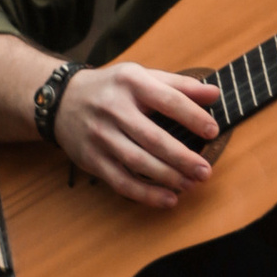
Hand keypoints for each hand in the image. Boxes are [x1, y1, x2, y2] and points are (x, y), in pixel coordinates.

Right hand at [56, 58, 220, 209]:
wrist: (62, 100)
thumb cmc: (112, 88)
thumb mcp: (142, 76)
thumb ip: (179, 85)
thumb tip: (214, 94)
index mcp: (131, 83)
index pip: (167, 100)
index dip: (192, 117)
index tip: (213, 131)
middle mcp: (113, 108)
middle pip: (153, 138)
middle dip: (182, 158)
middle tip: (205, 171)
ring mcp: (101, 135)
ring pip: (137, 162)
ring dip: (167, 177)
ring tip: (190, 184)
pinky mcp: (92, 159)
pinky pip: (121, 181)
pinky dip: (146, 194)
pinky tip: (168, 199)